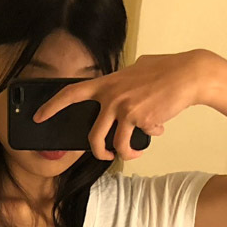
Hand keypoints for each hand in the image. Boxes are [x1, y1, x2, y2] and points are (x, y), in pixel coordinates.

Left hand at [30, 50, 211, 161]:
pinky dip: (139, 146)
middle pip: (92, 135)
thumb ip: (125, 84)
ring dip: (119, 154)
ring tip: (129, 153)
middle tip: (102, 154)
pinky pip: (132, 142)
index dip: (52, 107)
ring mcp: (122, 107)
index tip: (38, 117)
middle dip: (95, 151)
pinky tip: (149, 139)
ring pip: (110, 144)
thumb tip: (124, 101)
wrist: (188, 75)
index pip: (72, 93)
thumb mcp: (138, 71)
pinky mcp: (137, 119)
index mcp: (107, 83)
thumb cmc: (167, 72)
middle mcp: (110, 95)